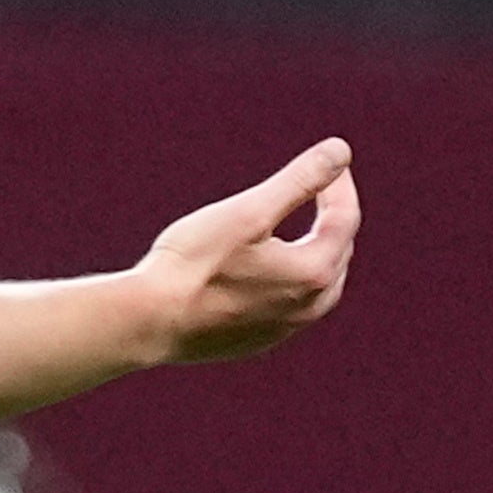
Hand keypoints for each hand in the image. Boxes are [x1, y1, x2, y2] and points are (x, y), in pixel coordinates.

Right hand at [132, 140, 357, 364]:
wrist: (148, 323)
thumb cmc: (193, 263)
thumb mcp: (248, 211)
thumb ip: (298, 180)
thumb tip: (340, 150)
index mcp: (312, 273)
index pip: (345, 220)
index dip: (340, 186)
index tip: (330, 163)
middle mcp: (306, 308)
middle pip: (337, 253)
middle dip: (333, 218)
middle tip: (320, 189)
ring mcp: (282, 331)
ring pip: (320, 287)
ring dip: (319, 253)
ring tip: (308, 230)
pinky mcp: (257, 343)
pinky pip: (292, 308)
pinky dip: (294, 282)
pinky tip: (274, 272)